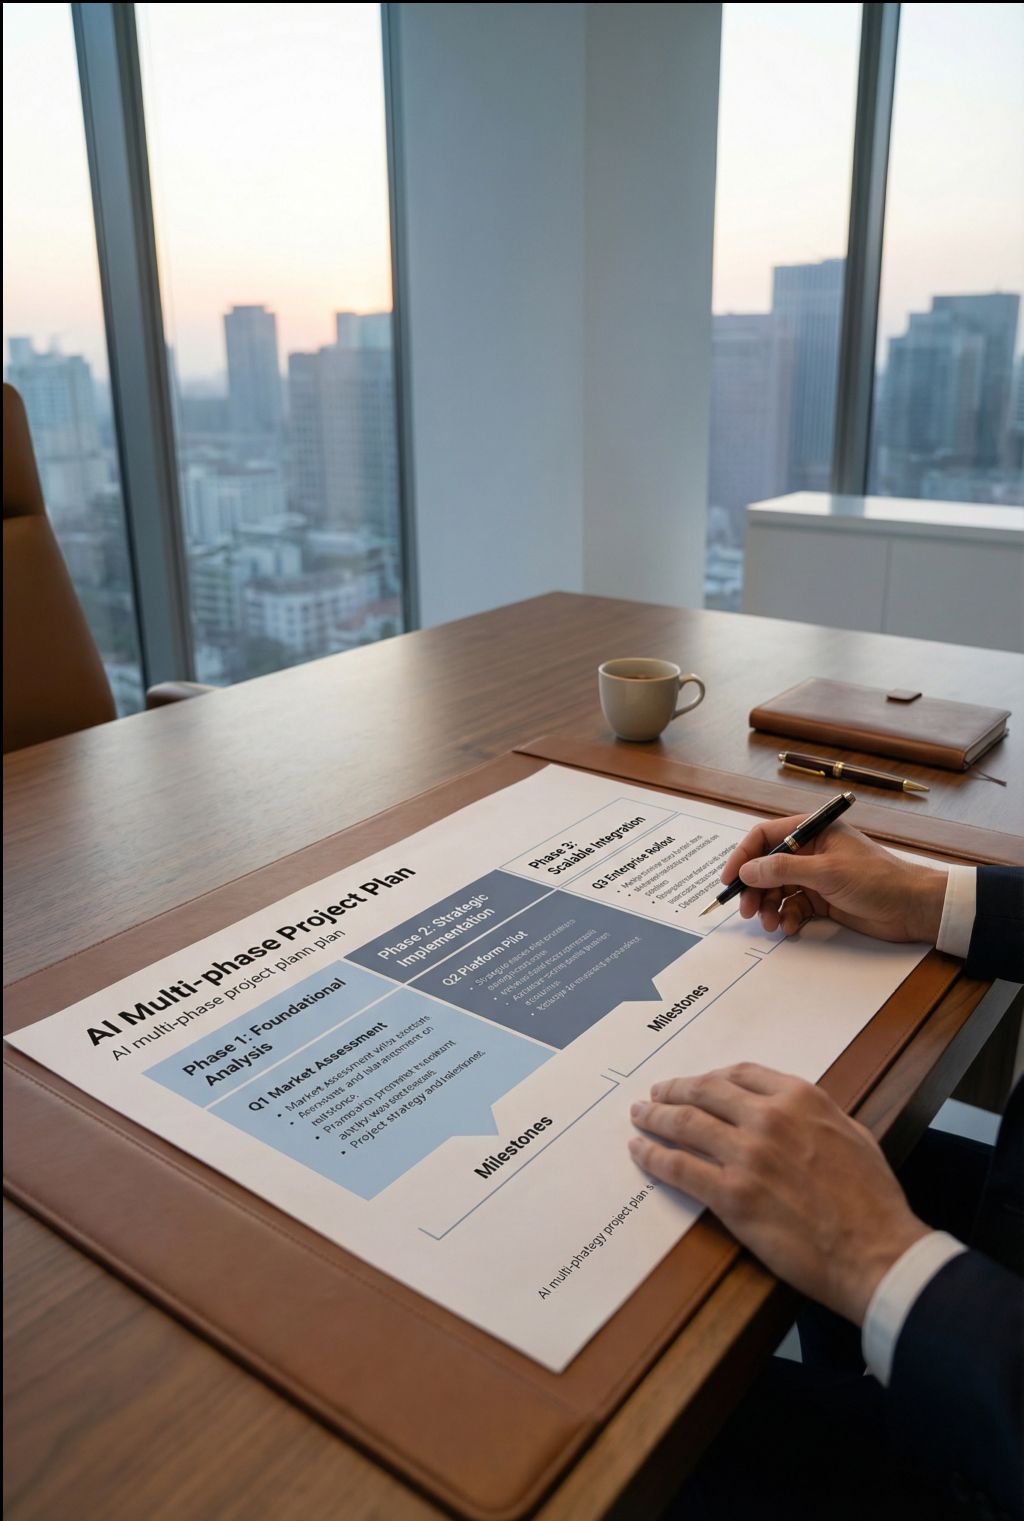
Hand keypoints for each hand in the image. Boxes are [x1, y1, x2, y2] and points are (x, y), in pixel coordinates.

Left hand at [629, 1063, 928, 1323]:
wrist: (876, 1253)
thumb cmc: (873, 1201)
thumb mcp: (854, 1135)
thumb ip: (817, 1116)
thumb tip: (795, 1113)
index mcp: (800, 1099)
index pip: (740, 1074)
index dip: (711, 1077)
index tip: (697, 1083)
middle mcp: (769, 1118)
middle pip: (705, 1092)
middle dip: (674, 1090)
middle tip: (656, 1094)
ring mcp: (748, 1155)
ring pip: (685, 1124)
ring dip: (655, 1117)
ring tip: (639, 1116)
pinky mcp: (732, 1196)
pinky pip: (679, 1168)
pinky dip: (653, 1157)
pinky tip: (641, 1153)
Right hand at [721, 816, 946, 942]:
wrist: (912, 908)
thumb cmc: (877, 879)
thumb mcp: (827, 871)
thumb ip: (784, 869)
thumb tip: (748, 869)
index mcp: (812, 831)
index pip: (765, 836)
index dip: (744, 856)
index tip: (730, 880)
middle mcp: (810, 851)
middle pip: (767, 866)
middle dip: (755, 889)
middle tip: (747, 911)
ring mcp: (815, 875)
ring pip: (777, 889)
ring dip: (769, 907)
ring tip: (771, 924)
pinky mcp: (822, 898)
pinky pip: (792, 906)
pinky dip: (787, 917)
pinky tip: (790, 927)